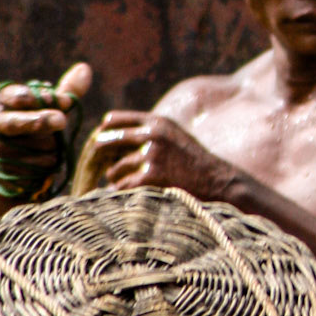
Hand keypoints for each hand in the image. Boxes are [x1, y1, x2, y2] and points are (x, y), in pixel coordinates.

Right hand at [0, 61, 92, 166]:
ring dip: (47, 146)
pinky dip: (43, 164)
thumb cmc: (39, 125)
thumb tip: (85, 68)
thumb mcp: (52, 108)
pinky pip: (25, 167)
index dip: (40, 99)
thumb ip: (67, 91)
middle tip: (62, 120)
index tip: (65, 102)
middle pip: (13, 123)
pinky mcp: (0, 168)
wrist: (22, 160)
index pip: (16, 97)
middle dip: (38, 121)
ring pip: (23, 147)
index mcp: (3, 101)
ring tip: (55, 145)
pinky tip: (50, 160)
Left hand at [92, 110, 232, 197]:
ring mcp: (152, 155)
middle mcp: (152, 134)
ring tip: (121, 184)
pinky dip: (122, 192)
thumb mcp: (173, 135)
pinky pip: (122, 186)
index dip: (102, 134)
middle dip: (99, 158)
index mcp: (156, 121)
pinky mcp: (151, 176)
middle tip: (98, 169)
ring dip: (114, 180)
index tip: (101, 147)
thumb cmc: (193, 161)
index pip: (113, 120)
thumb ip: (148, 132)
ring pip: (113, 169)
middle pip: (105, 141)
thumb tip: (111, 136)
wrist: (217, 181)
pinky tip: (127, 195)